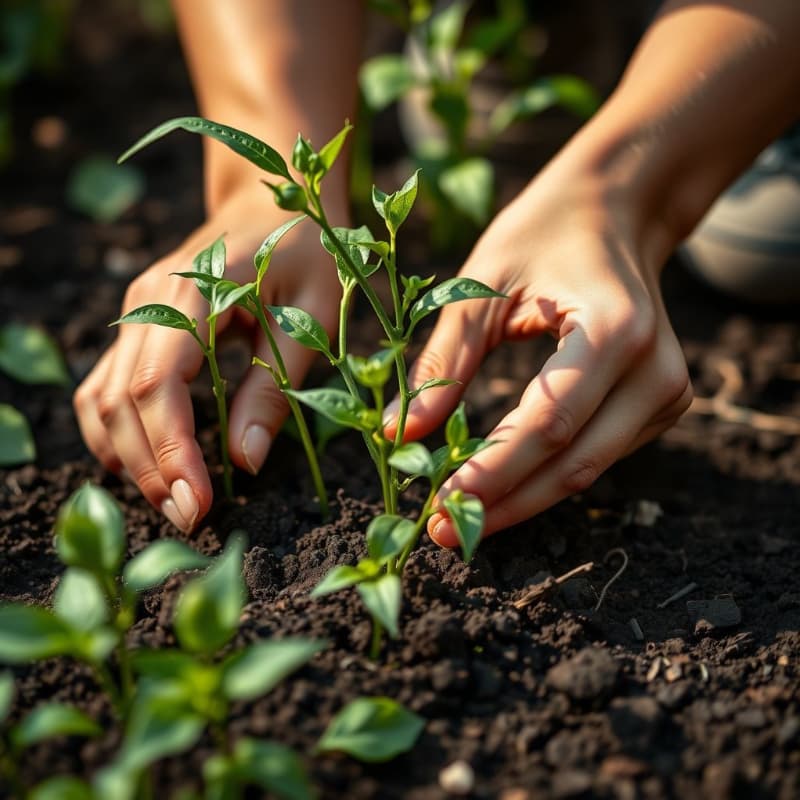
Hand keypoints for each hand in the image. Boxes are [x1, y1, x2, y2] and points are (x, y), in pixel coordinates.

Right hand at [74, 183, 341, 530]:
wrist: (271, 196)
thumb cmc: (306, 251)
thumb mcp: (311, 318)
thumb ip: (274, 388)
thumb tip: (244, 462)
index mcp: (192, 291)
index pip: (158, 386)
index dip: (171, 453)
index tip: (200, 505)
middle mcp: (147, 301)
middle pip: (122, 402)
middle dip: (152, 469)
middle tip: (192, 519)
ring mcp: (134, 312)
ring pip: (102, 400)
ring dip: (129, 458)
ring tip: (174, 501)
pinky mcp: (138, 325)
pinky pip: (105, 386)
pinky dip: (117, 433)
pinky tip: (148, 464)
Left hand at [394, 160, 692, 544]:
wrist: (614, 213)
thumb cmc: (541, 235)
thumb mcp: (481, 285)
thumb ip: (443, 362)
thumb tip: (399, 434)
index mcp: (614, 328)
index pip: (548, 423)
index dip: (492, 472)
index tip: (438, 504)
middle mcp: (655, 369)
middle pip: (573, 463)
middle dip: (504, 502)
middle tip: (442, 530)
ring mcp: (667, 391)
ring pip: (587, 470)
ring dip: (523, 498)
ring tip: (461, 515)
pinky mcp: (661, 404)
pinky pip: (597, 455)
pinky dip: (546, 475)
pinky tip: (501, 485)